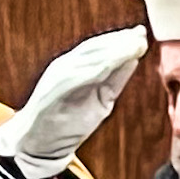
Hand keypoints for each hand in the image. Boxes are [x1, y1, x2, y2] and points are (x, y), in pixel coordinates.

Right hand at [0, 25, 149, 175]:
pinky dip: (91, 70)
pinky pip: (72, 78)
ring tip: (131, 47)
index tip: (141, 34)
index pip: (98, 47)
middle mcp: (65, 67)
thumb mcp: (101, 98)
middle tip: (141, 37)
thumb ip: (115, 79)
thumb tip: (134, 59)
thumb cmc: (70, 122)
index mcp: (75, 66)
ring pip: (86, 60)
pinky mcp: (51, 93)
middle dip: (118, 42)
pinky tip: (108, 65)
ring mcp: (57, 77)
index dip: (120, 40)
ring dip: (110, 52)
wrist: (38, 144)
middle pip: (94, 49)